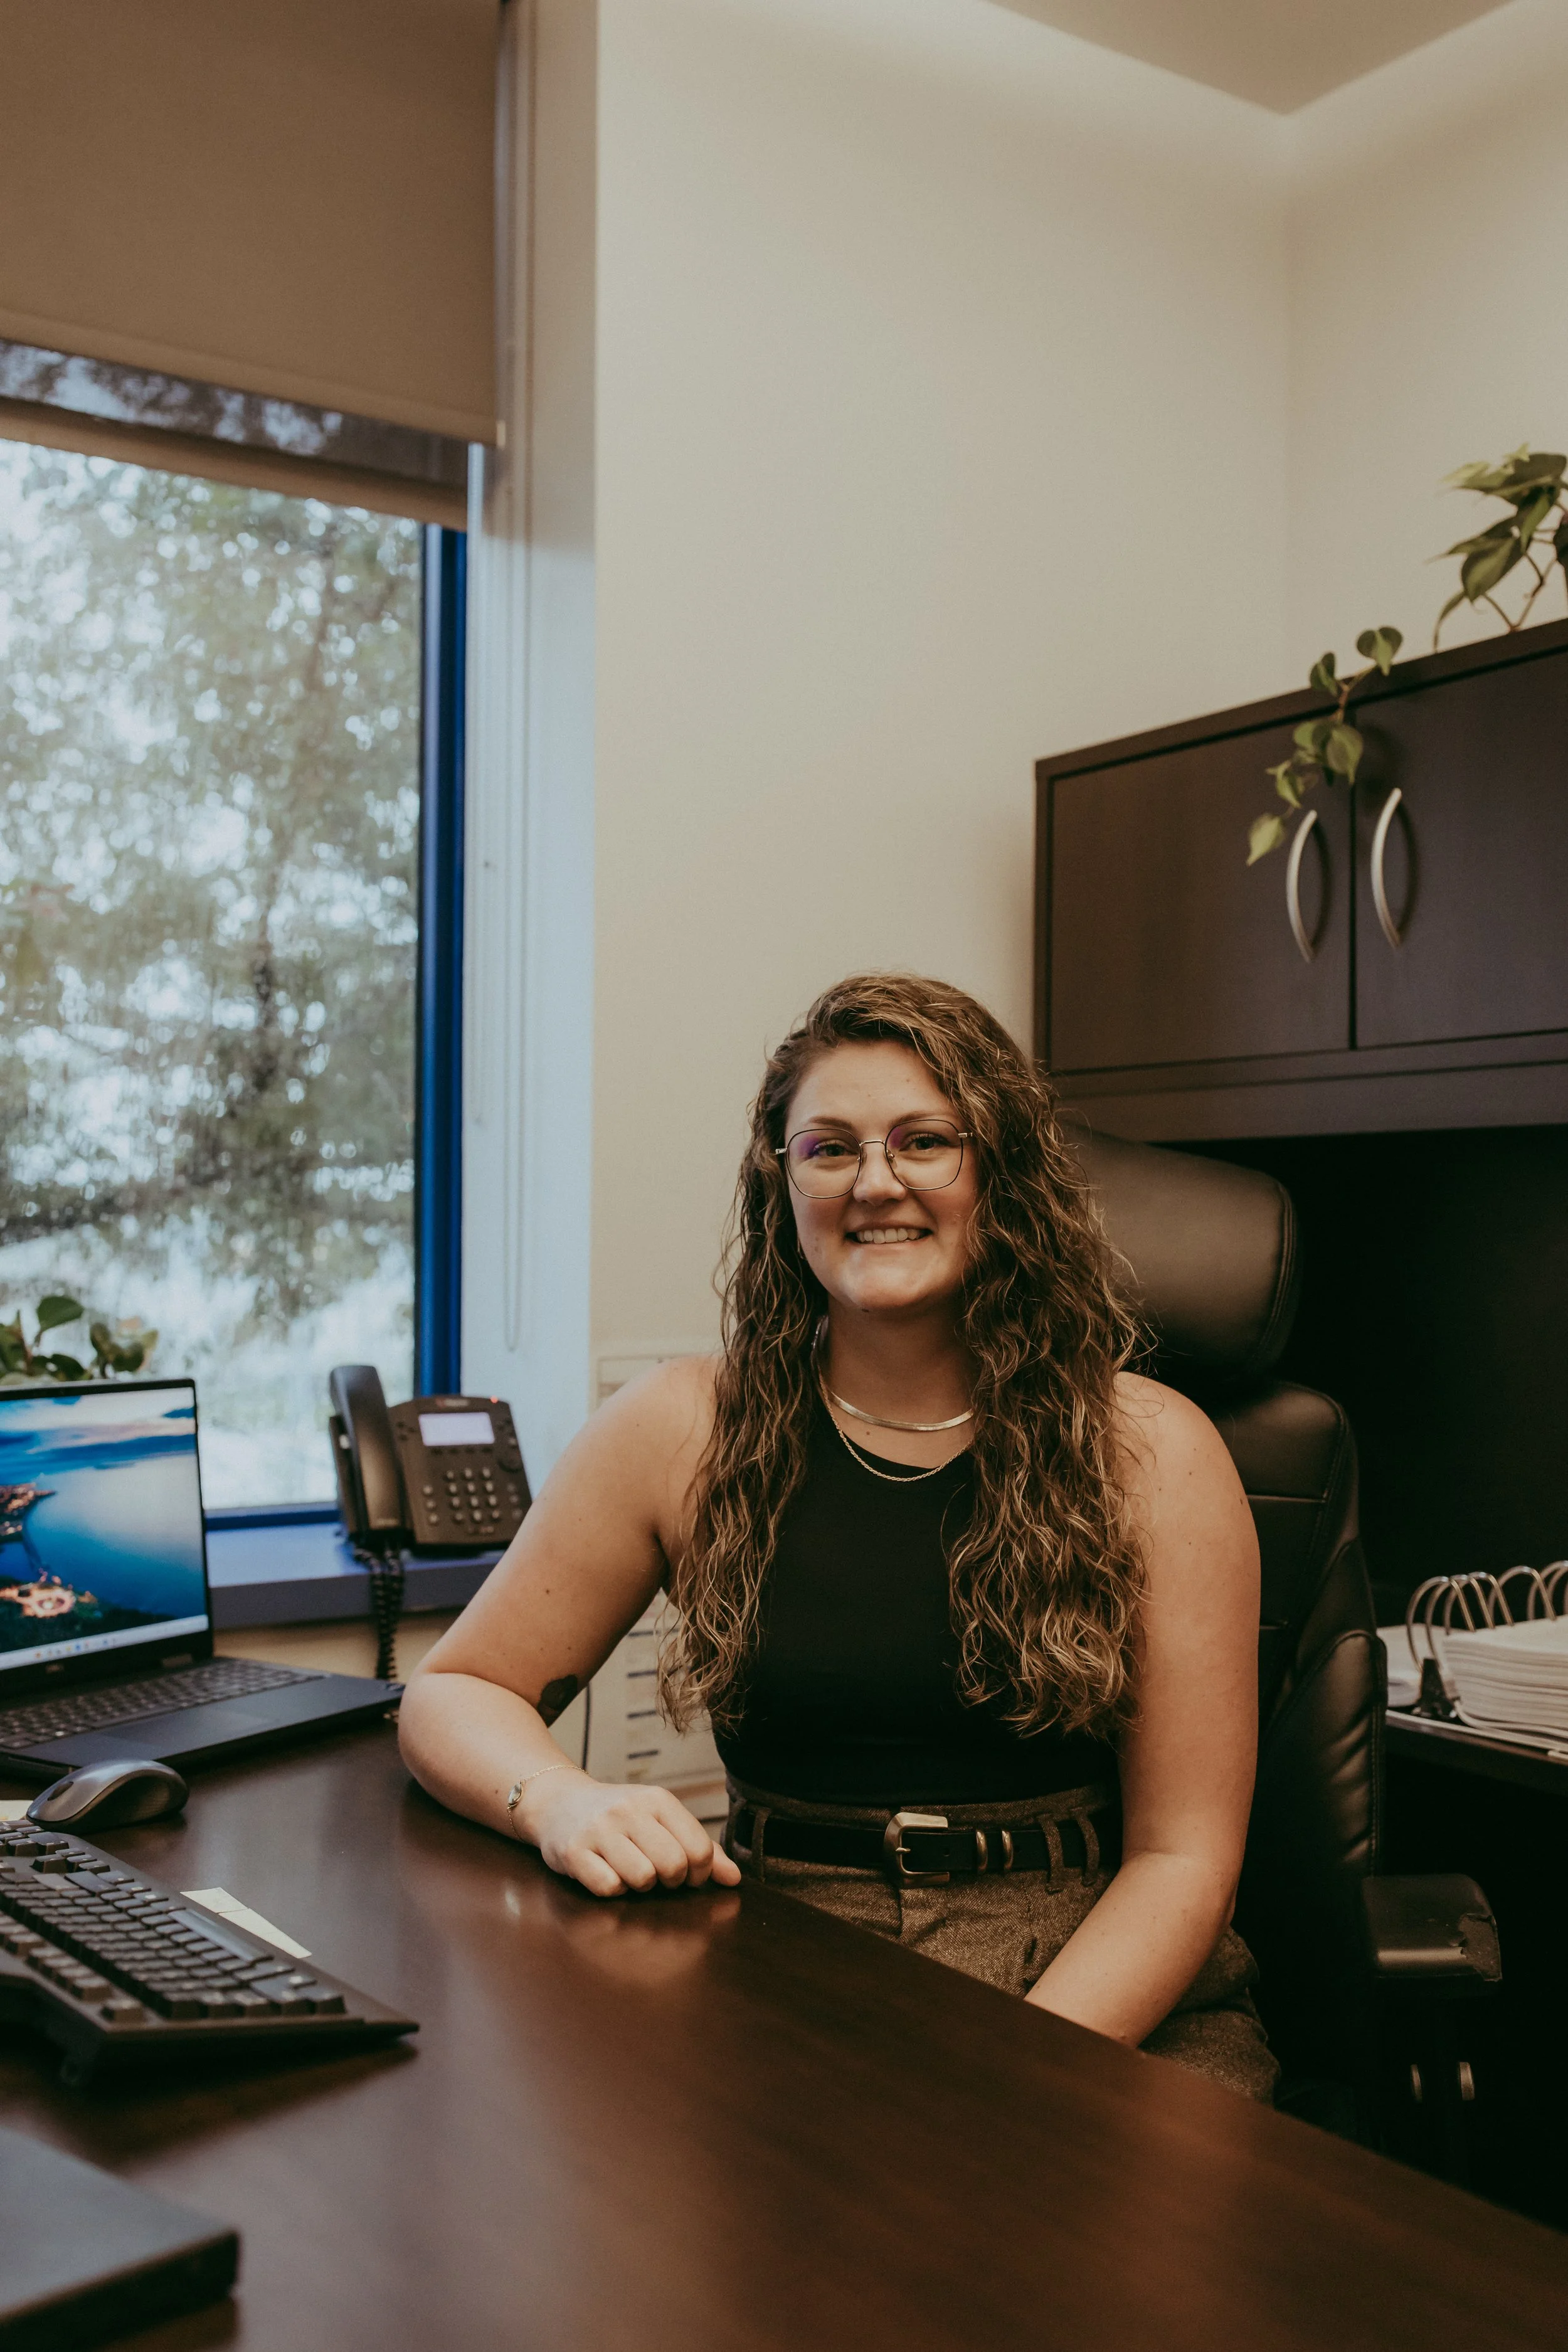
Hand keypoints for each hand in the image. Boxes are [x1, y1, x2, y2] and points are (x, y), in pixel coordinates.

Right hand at [522, 1769, 742, 1897]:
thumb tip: (735, 1879)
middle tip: (658, 1874)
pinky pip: (608, 1888)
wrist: (558, 1802)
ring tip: (629, 1870)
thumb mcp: (661, 1820)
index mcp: (658, 1799)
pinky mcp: (573, 1851)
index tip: (687, 1873)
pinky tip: (605, 1872)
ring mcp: (599, 1830)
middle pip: (674, 1866)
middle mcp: (629, 1810)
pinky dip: (612, 1889)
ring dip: (639, 1885)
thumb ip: (701, 1848)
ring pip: (642, 1879)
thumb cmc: (620, 1817)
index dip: (700, 1873)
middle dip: (671, 1881)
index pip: (699, 1849)